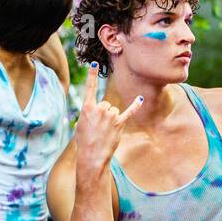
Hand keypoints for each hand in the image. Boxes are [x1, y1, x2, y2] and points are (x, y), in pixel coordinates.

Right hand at [74, 62, 143, 182]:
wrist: (92, 156)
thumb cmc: (84, 142)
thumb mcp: (81, 125)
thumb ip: (89, 115)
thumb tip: (96, 114)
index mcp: (87, 108)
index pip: (90, 88)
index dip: (91, 75)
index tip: (94, 64)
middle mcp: (99, 109)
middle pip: (106, 104)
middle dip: (104, 115)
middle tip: (98, 129)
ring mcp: (110, 116)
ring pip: (114, 111)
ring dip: (112, 120)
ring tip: (105, 132)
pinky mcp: (119, 123)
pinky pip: (129, 112)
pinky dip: (135, 106)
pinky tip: (140, 99)